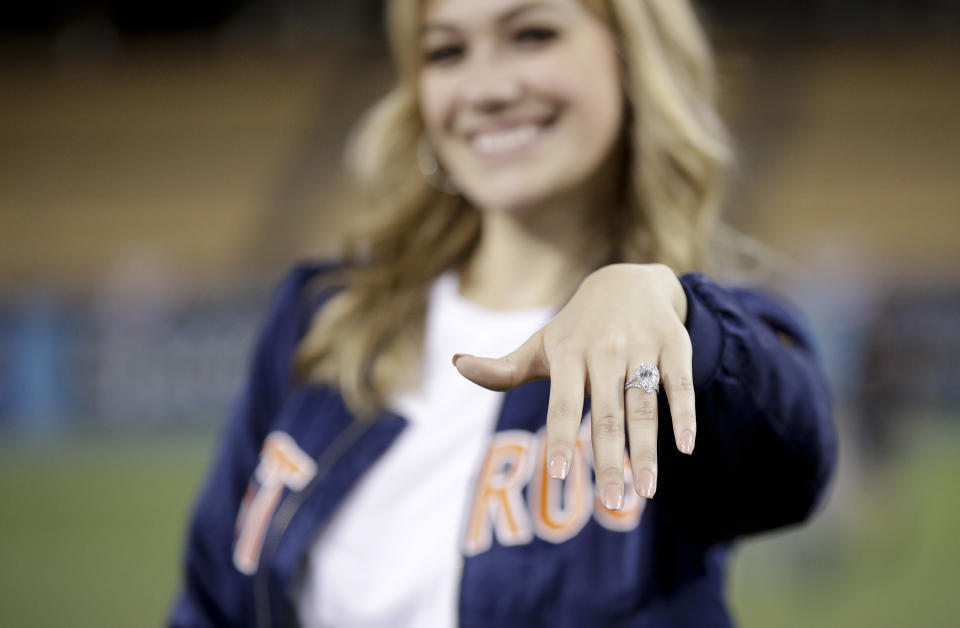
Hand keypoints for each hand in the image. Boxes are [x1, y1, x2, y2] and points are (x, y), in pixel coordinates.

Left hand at [452, 263, 695, 509]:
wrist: (628, 280)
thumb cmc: (577, 328)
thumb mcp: (541, 345)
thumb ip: (503, 368)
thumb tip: (457, 365)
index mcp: (568, 353)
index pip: (562, 404)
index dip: (562, 438)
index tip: (560, 474)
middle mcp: (604, 350)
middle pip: (607, 414)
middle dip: (608, 460)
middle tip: (610, 502)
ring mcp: (641, 346)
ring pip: (644, 405)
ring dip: (646, 450)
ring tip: (645, 490)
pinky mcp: (674, 344)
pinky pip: (680, 383)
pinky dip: (684, 413)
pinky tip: (686, 446)